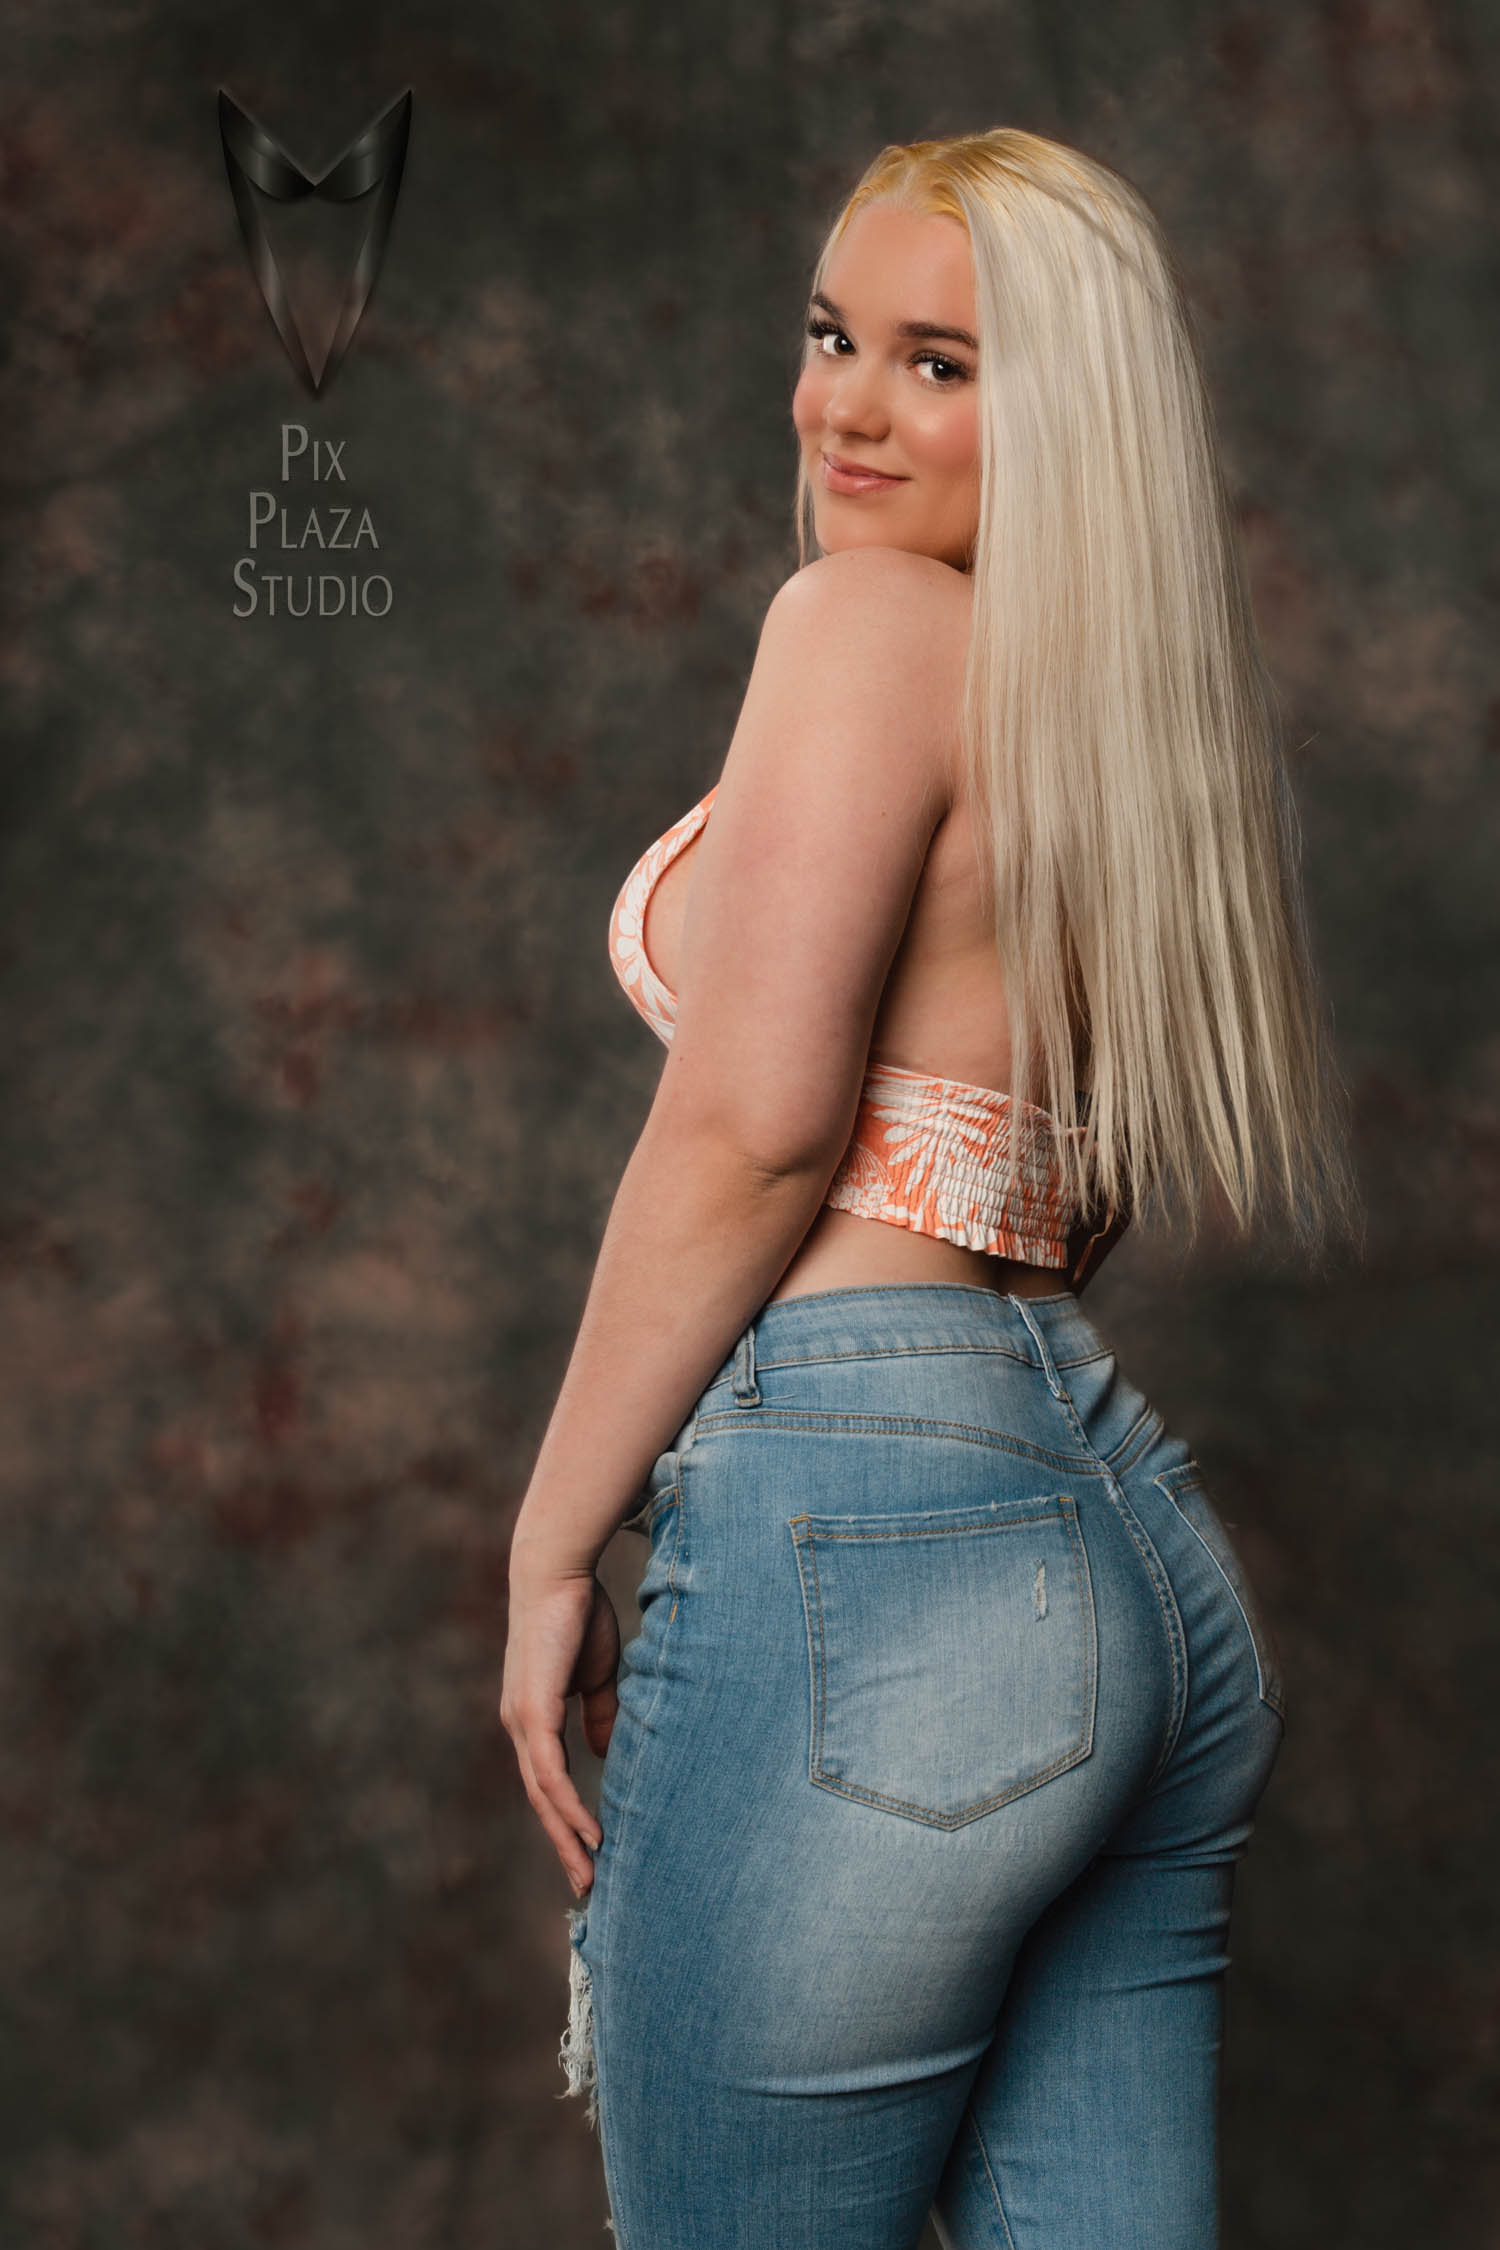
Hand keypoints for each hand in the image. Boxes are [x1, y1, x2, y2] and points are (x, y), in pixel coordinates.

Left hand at [499, 1564, 618, 1895]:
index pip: (547, 1783)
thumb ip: (598, 1713)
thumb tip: (602, 1751)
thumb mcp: (597, 1674)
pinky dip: (568, 1807)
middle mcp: (520, 1727)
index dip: (566, 1821)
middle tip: (587, 1887)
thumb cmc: (578, 1614)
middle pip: (540, 1801)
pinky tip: (587, 1832)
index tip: (589, 1856)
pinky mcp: (533, 1712)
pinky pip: (549, 1773)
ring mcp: (522, 1721)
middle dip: (563, 1845)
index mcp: (533, 1719)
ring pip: (543, 1796)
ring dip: (567, 1838)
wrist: (558, 1571)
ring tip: (590, 1872)